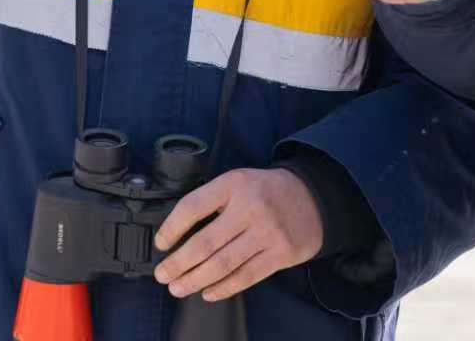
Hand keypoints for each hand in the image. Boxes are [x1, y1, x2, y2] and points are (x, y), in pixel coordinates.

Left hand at [151, 168, 323, 302]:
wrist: (314, 197)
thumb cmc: (267, 192)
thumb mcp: (239, 182)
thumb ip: (213, 201)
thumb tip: (178, 233)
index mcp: (234, 184)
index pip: (193, 206)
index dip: (172, 228)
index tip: (161, 243)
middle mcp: (251, 207)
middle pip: (205, 243)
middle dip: (178, 263)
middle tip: (163, 275)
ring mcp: (268, 232)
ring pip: (223, 264)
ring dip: (195, 280)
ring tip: (178, 287)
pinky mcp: (281, 254)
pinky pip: (246, 276)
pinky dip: (223, 288)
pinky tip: (207, 292)